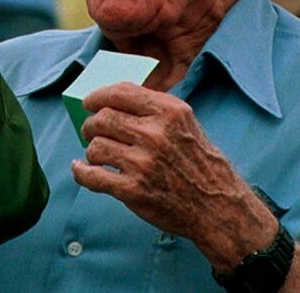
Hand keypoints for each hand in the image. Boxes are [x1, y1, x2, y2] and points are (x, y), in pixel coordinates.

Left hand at [74, 82, 278, 271]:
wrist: (219, 208)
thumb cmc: (200, 163)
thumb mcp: (186, 124)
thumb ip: (153, 108)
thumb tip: (110, 98)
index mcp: (170, 112)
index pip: (120, 92)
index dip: (97, 96)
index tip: (89, 102)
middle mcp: (156, 134)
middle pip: (102, 118)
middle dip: (91, 124)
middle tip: (90, 131)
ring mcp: (143, 163)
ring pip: (95, 146)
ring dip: (91, 150)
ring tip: (97, 154)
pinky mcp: (133, 190)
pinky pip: (91, 176)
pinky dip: (80, 171)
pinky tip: (80, 168)